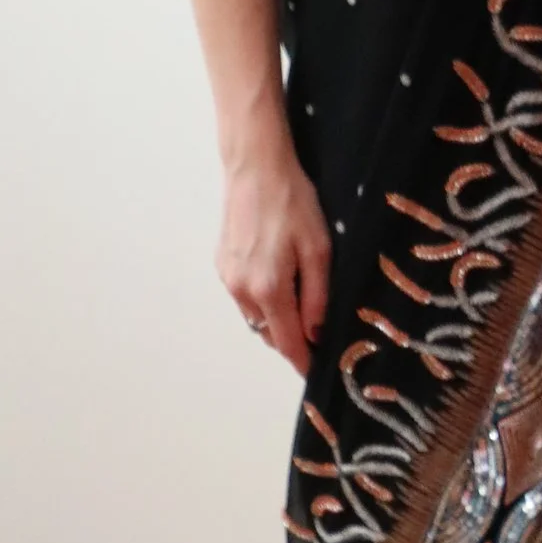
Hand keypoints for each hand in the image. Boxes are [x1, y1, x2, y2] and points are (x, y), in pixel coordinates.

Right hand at [219, 136, 330, 375]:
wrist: (255, 170)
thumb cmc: (293, 204)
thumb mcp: (319, 250)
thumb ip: (317, 297)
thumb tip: (316, 334)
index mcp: (269, 290)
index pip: (287, 342)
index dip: (302, 361)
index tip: (317, 372)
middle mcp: (242, 291)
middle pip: (269, 334)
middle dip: (292, 341)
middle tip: (317, 337)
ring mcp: (228, 279)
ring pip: (256, 317)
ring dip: (277, 321)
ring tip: (302, 308)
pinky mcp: (221, 266)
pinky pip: (245, 298)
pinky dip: (263, 302)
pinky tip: (280, 284)